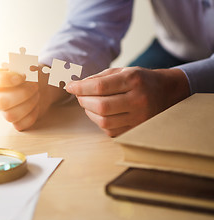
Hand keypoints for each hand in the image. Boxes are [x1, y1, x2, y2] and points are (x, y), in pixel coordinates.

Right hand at [0, 69, 39, 130]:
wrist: (44, 86)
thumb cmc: (32, 75)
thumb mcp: (27, 64)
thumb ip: (19, 64)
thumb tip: (12, 67)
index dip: (7, 79)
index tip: (23, 76)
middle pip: (1, 102)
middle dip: (23, 94)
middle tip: (35, 87)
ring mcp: (4, 111)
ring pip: (10, 116)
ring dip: (29, 104)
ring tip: (37, 95)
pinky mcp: (15, 122)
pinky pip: (20, 124)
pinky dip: (32, 115)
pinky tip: (36, 106)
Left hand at [66, 67, 189, 136]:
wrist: (167, 92)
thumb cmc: (140, 80)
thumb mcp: (123, 71)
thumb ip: (98, 78)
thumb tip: (75, 87)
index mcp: (134, 80)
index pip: (100, 86)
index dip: (80, 88)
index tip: (70, 86)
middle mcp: (138, 100)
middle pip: (101, 106)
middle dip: (83, 101)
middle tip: (79, 95)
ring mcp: (139, 118)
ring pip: (104, 121)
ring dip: (89, 112)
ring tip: (89, 103)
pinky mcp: (136, 130)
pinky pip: (110, 130)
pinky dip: (99, 122)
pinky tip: (101, 113)